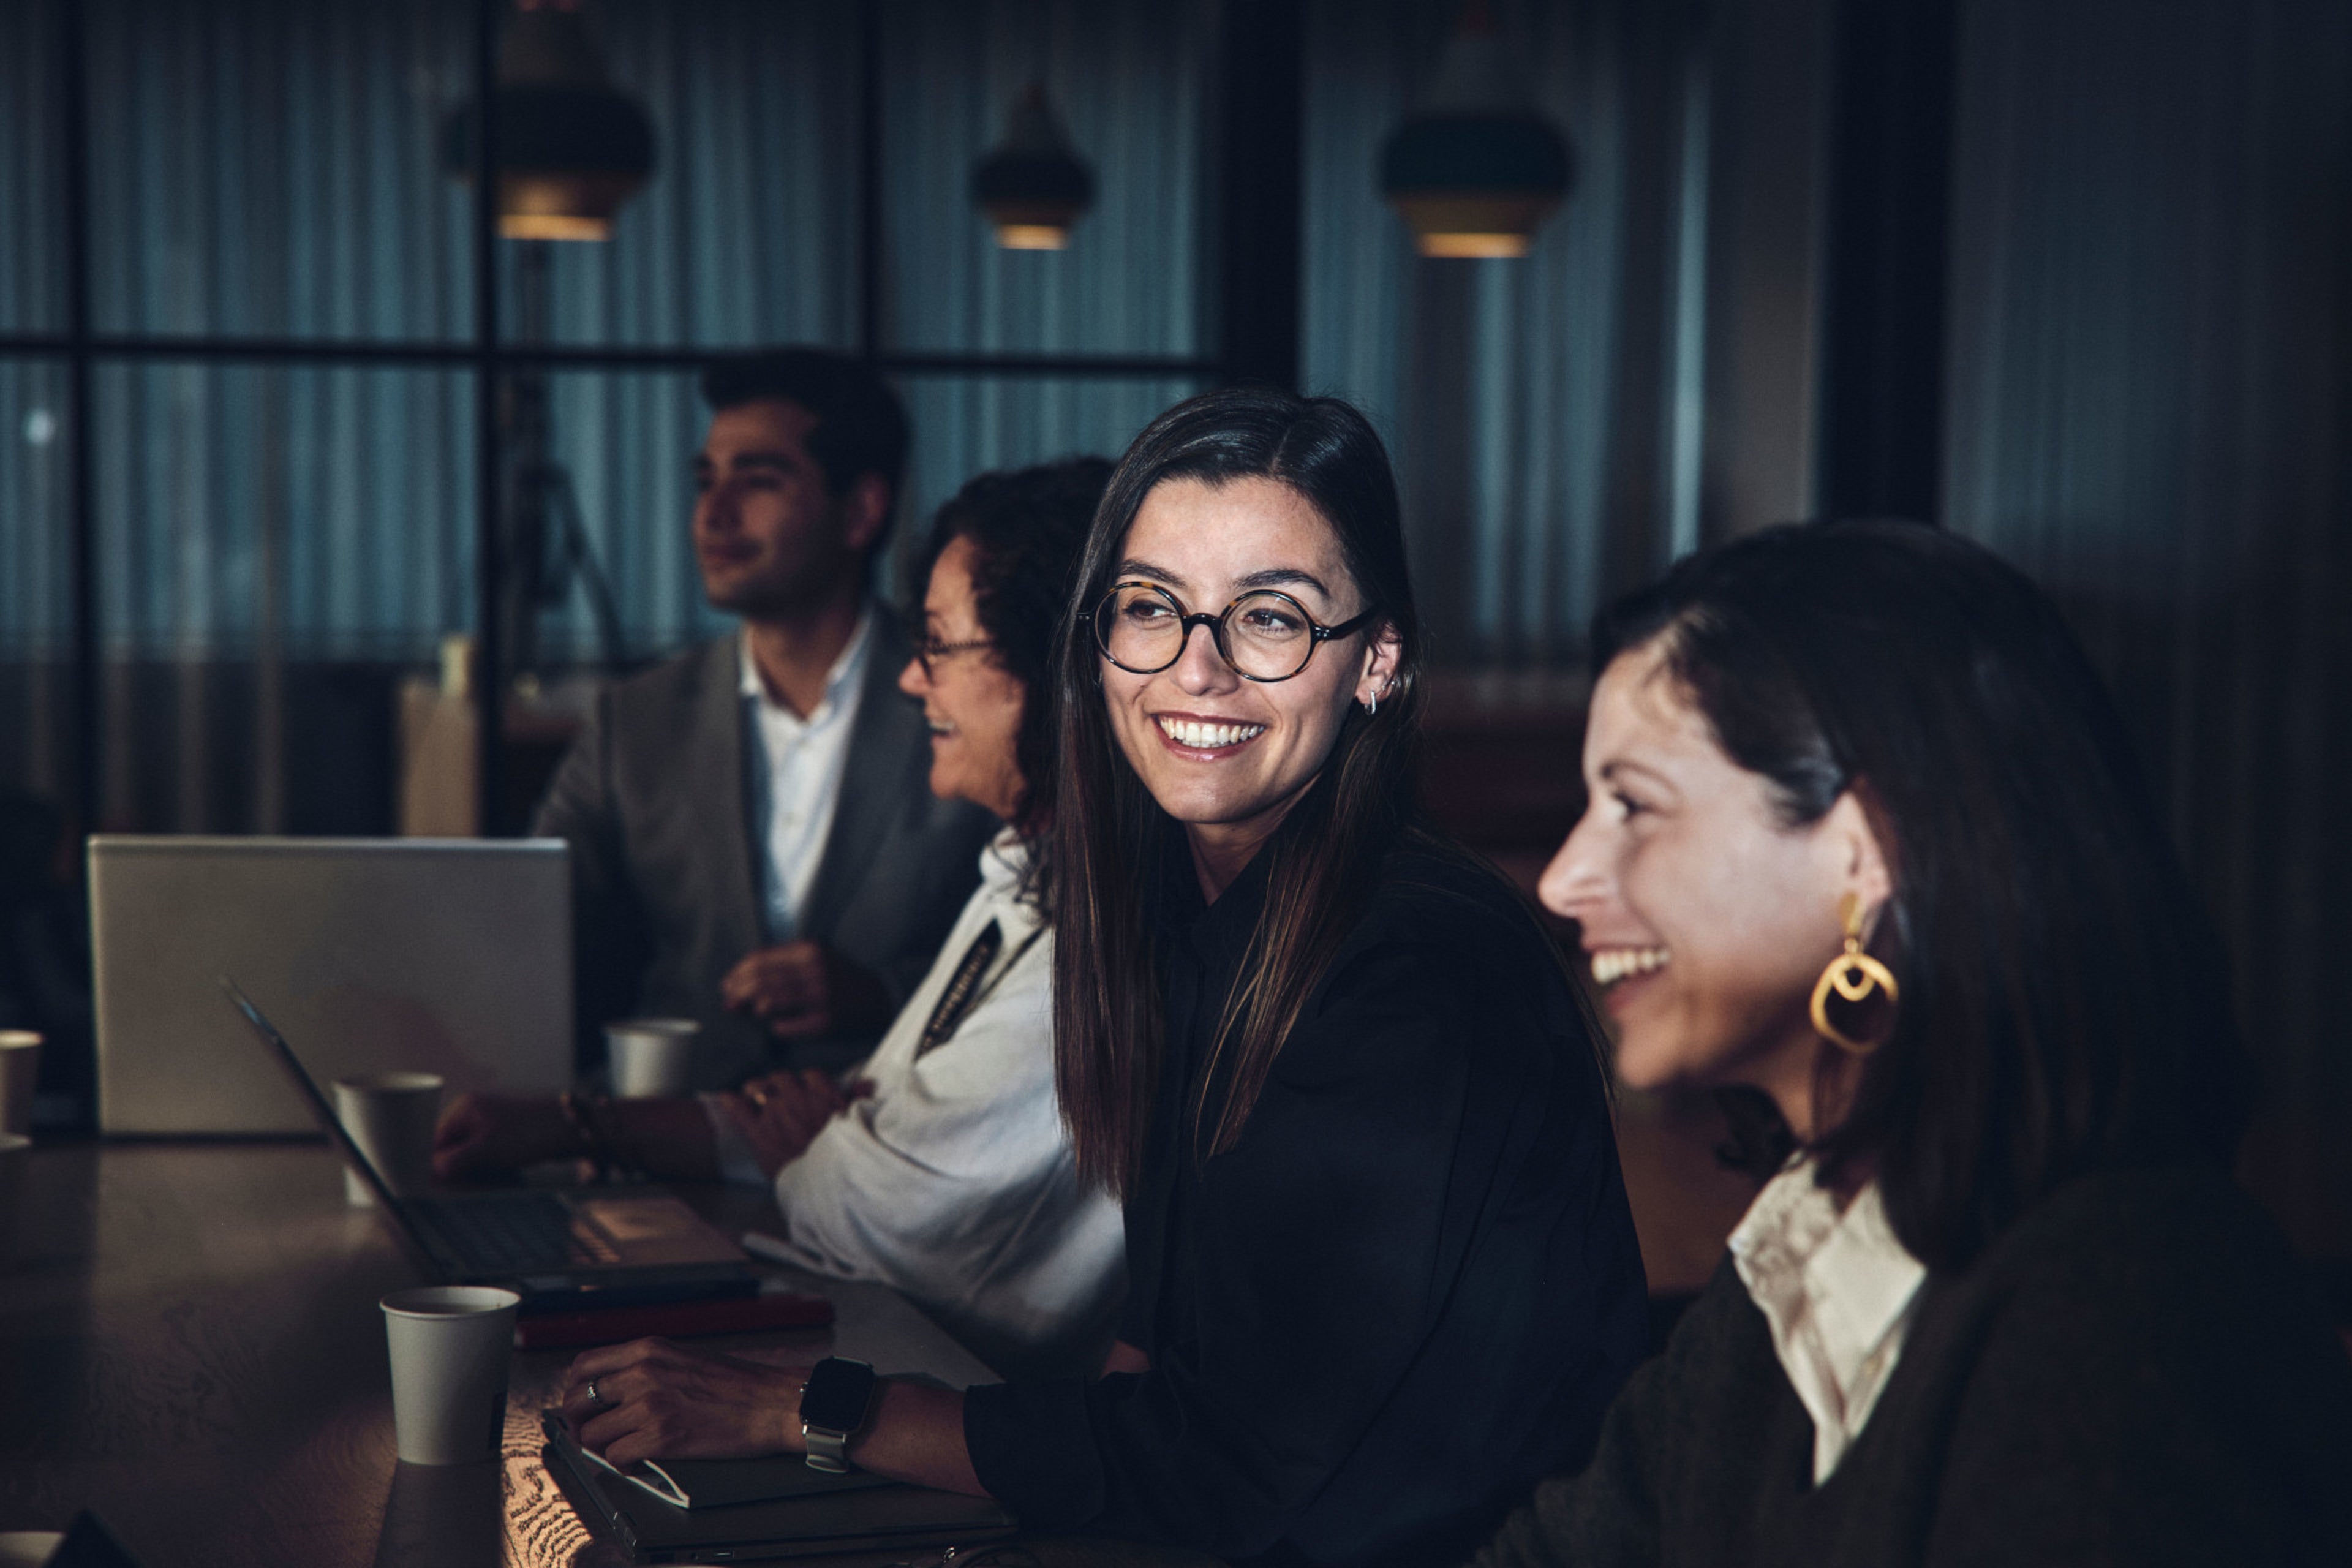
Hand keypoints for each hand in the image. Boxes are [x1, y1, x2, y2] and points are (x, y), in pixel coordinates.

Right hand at [432, 1093, 573, 1178]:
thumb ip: (453, 1161)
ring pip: (471, 1152)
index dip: (436, 1163)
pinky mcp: (507, 1132)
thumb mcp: (485, 1150)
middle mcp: (475, 1110)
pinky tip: (501, 1172)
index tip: (440, 1184)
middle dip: (458, 1167)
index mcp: (465, 1108)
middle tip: (469, 1181)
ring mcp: (492, 1120)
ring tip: (489, 1175)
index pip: (436, 1139)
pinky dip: (491, 1164)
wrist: (572, 1127)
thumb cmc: (528, 1134)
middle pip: (452, 1146)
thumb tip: (430, 1171)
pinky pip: (488, 1152)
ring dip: (475, 1168)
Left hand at [560, 1337, 810, 1466]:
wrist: (774, 1403)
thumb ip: (648, 1368)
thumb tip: (613, 1390)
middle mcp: (643, 1372)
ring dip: (603, 1447)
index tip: (584, 1405)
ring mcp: (650, 1405)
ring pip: (592, 1434)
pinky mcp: (662, 1437)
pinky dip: (623, 1465)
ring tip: (622, 1449)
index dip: (576, 1390)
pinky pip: (616, 1457)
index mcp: (649, 1349)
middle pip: (577, 1401)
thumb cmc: (739, 1384)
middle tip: (595, 1433)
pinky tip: (639, 1462)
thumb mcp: (685, 1358)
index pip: (584, 1366)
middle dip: (579, 1423)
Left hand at [713, 1070, 872, 1175]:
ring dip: (757, 1090)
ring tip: (754, 1095)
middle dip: (780, 1084)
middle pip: (781, 1078)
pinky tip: (726, 1098)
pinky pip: (739, 1110)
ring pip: (758, 1088)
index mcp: (822, 1094)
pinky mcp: (759, 1134)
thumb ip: (858, 1100)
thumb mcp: (857, 1123)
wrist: (828, 1183)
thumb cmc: (845, 1155)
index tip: (805, 1090)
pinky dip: (731, 1103)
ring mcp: (775, 1114)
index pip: (811, 1076)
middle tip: (778, 1094)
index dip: (806, 1083)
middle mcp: (797, 1098)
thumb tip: (867, 1083)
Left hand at [720, 942, 893, 1039]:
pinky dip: (774, 1026)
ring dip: (753, 1010)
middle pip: (761, 980)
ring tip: (752, 1012)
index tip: (727, 983)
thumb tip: (733, 985)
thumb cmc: (838, 977)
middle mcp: (815, 971)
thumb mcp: (813, 959)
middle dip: (738, 992)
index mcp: (810, 950)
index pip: (761, 958)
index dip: (738, 972)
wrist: (877, 998)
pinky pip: (784, 1027)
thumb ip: (778, 966)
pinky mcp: (824, 1022)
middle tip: (730, 1002)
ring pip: (768, 1003)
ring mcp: (820, 998)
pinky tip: (776, 1024)